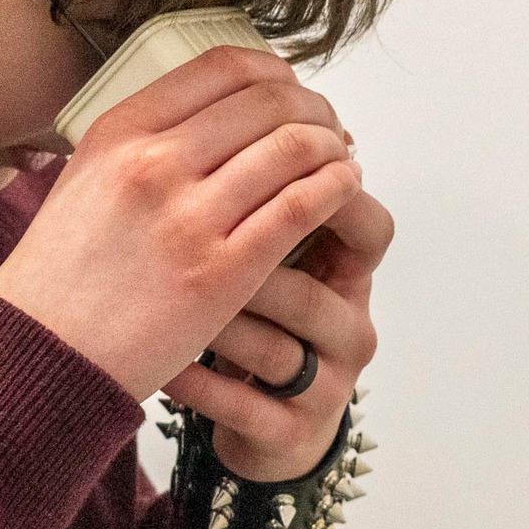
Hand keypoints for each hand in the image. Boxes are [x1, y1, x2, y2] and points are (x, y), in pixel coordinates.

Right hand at [0, 45, 359, 401]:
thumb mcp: (85, 180)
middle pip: (269, 102)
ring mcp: (188, 218)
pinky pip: (301, 207)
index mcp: (121, 131)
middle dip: (315, 112)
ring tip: (341, 163)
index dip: (277, 75)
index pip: (225, 67)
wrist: (41, 355)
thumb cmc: (62, 277)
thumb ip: (141, 144)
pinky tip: (344, 190)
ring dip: (332, 149)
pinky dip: (335, 189)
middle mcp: (155, 163)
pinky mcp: (220, 273)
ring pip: (294, 149)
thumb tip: (211, 116)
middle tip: (331, 132)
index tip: (293, 96)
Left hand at [167, 184, 392, 480]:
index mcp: (350, 271)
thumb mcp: (263, 245)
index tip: (244, 172)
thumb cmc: (251, 310)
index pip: (369, 226)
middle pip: (309, 284)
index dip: (321, 195)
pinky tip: (159, 360)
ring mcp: (325, 384)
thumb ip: (259, 186)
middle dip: (241, 257)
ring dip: (212, 321)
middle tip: (182, 234)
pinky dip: (192, 379)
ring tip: (160, 299)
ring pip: (274, 346)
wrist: (254, 411)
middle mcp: (350, 325)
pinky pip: (241, 403)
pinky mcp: (290, 432)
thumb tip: (225, 96)